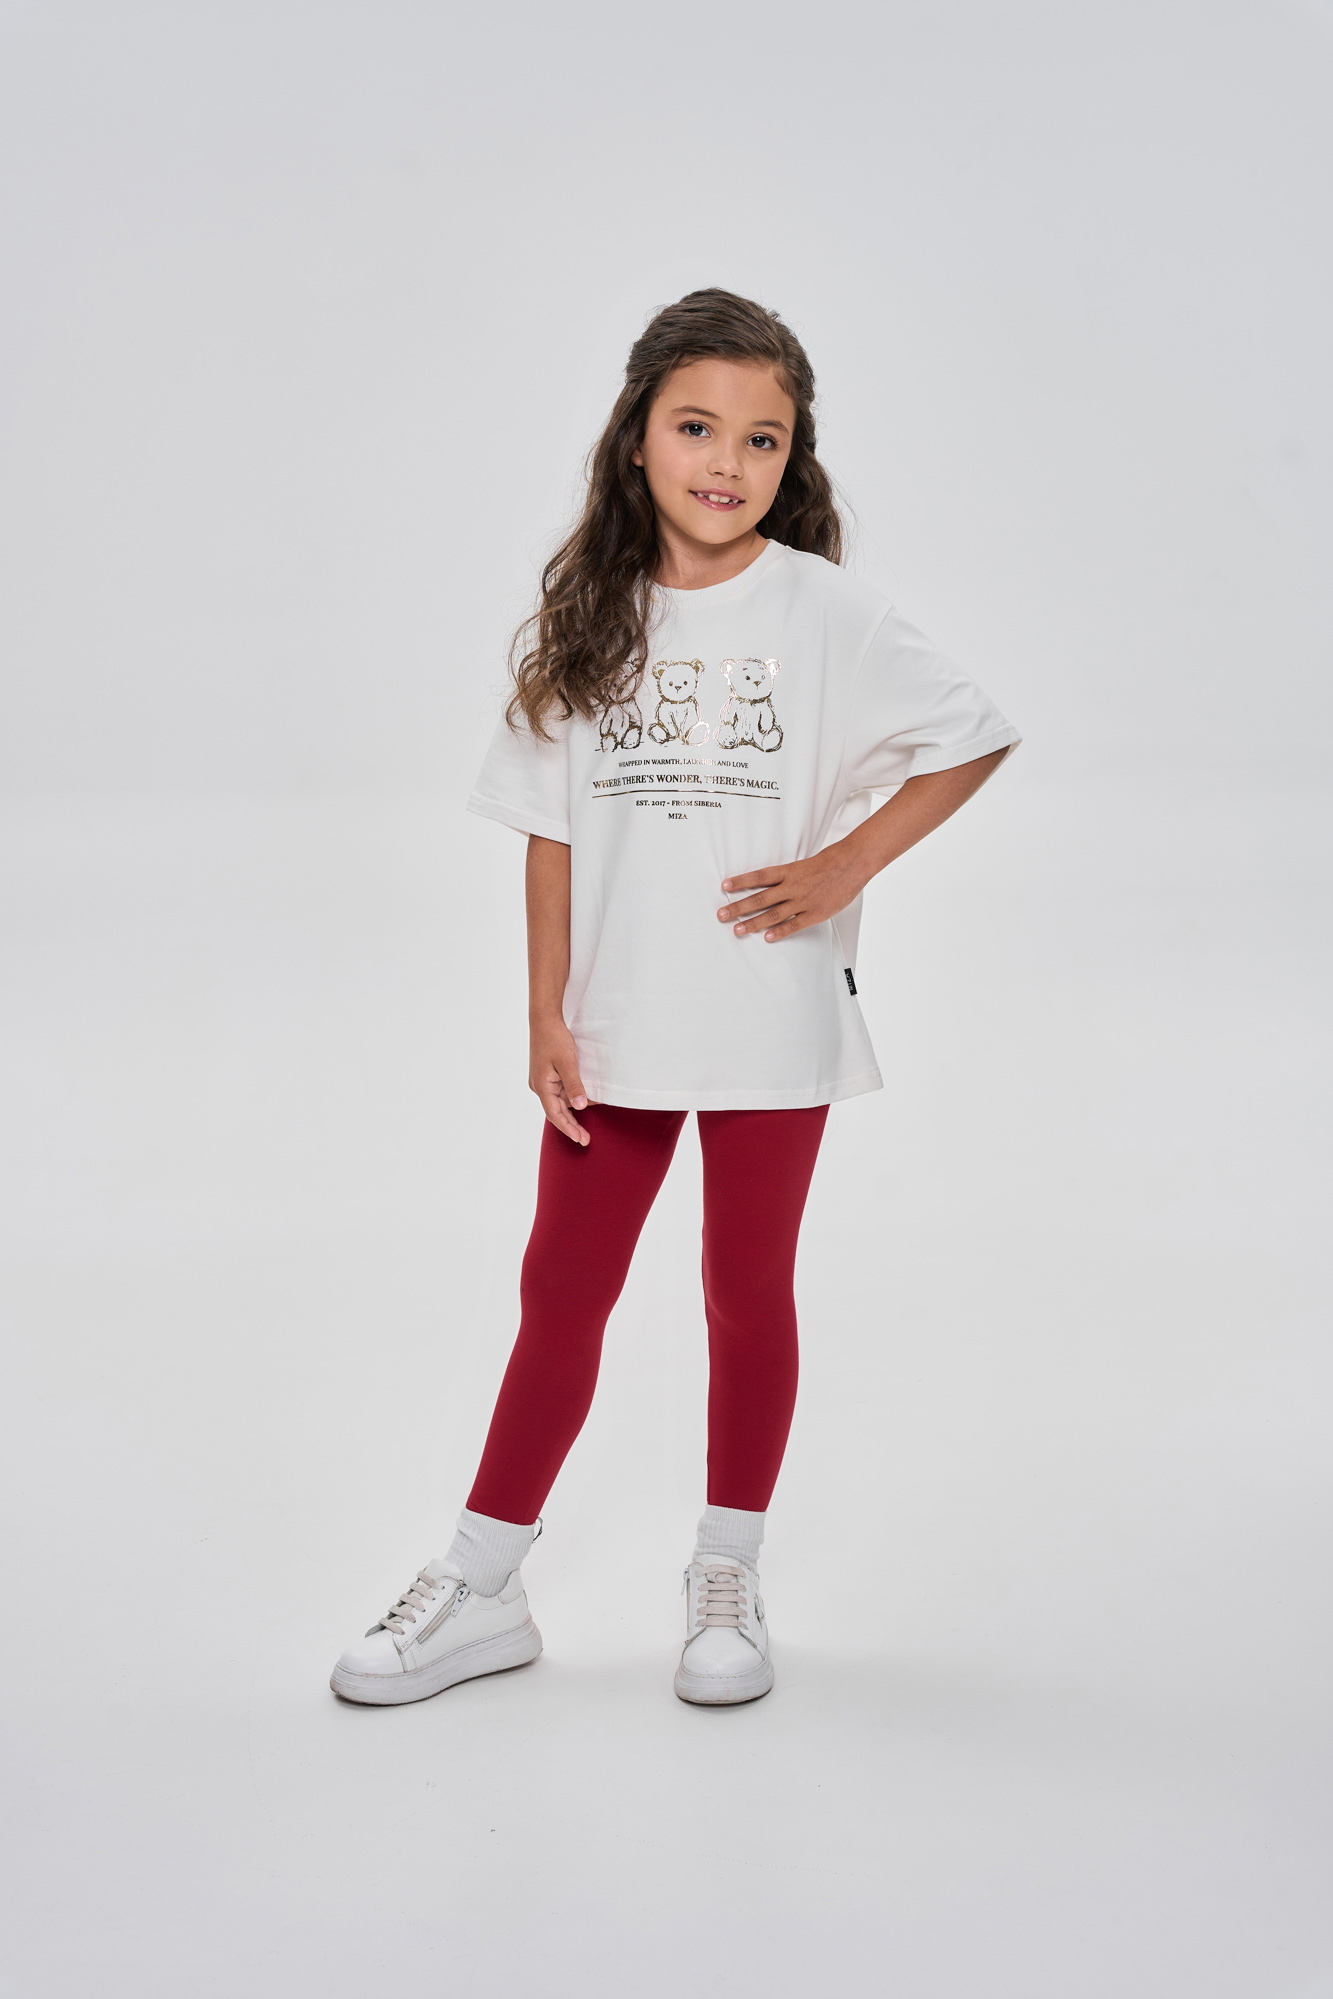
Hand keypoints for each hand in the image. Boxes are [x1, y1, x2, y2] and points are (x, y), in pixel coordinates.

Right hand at [529, 1015, 591, 1143]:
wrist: (544, 1019)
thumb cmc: (554, 1039)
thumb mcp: (567, 1062)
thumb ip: (574, 1085)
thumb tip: (580, 1107)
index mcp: (542, 1086)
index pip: (555, 1114)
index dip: (568, 1129)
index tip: (580, 1139)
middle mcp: (540, 1086)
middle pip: (557, 1111)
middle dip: (571, 1125)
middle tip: (585, 1139)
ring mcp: (544, 1080)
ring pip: (560, 1101)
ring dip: (574, 1111)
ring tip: (589, 1122)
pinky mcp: (549, 1074)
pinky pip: (562, 1091)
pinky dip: (573, 1097)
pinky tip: (586, 1100)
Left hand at [717, 840, 866, 940]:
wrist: (853, 863)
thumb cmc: (831, 862)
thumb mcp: (804, 864)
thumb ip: (788, 875)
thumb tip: (774, 882)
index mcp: (789, 871)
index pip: (759, 876)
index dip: (741, 881)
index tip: (724, 886)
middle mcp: (792, 886)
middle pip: (760, 898)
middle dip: (739, 907)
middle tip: (722, 915)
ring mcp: (803, 901)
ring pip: (772, 914)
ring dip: (753, 923)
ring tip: (738, 930)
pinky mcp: (815, 913)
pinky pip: (794, 924)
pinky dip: (779, 932)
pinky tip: (767, 937)